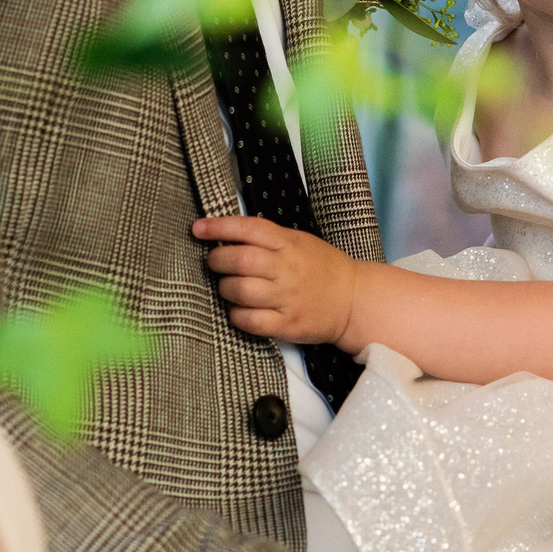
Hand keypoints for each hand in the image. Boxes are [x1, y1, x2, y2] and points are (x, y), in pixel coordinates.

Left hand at [191, 215, 357, 343]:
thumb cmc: (322, 269)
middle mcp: (287, 269)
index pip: (249, 228)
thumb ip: (268, 239)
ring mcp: (287, 298)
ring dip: (224, 288)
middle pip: (239, 260)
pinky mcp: (287, 324)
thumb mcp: (300, 242)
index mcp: (289, 243)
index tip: (199, 228)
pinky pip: (249, 320)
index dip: (219, 227)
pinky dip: (236, 315)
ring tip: (228, 287)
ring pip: (240, 291)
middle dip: (216, 260)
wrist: (353, 300)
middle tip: (213, 262)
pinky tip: (240, 310)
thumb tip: (226, 237)